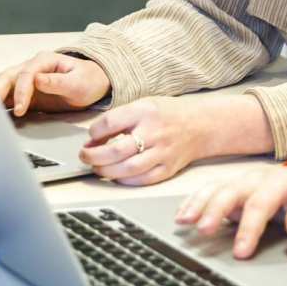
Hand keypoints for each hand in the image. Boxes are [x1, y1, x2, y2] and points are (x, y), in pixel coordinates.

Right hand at [0, 51, 110, 115]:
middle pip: (7, 77)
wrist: (92, 83)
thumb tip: (37, 80)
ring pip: (3, 87)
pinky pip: (8, 100)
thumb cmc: (87, 80)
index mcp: (44, 61)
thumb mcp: (78, 81)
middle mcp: (31, 69)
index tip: (20, 109)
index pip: (26, 74)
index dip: (21, 91)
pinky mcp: (25, 95)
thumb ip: (58, 81)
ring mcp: (26, 81)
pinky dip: (0, 108)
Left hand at [80, 95, 211, 185]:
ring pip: (126, 169)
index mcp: (145, 111)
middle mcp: (154, 132)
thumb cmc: (168, 114)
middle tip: (85, 156)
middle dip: (93, 156)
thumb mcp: (144, 104)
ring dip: (105, 171)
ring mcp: (162, 152)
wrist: (200, 125)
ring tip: (97, 167)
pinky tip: (116, 176)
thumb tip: (94, 138)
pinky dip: (124, 181)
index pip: (110, 123)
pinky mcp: (168, 169)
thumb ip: (120, 118)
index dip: (93, 132)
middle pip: (115, 151)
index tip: (90, 137)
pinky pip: (141, 180)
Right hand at [176, 165, 286, 258]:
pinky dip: (195, 200)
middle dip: (216, 210)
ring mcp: (244, 181)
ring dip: (200, 203)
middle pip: (232, 191)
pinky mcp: (235, 189)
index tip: (240, 251)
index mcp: (281, 182)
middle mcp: (258, 178)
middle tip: (203, 231)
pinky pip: (211, 190)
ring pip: (217, 188)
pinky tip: (183, 214)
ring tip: (184, 220)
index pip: (261, 203)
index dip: (249, 228)